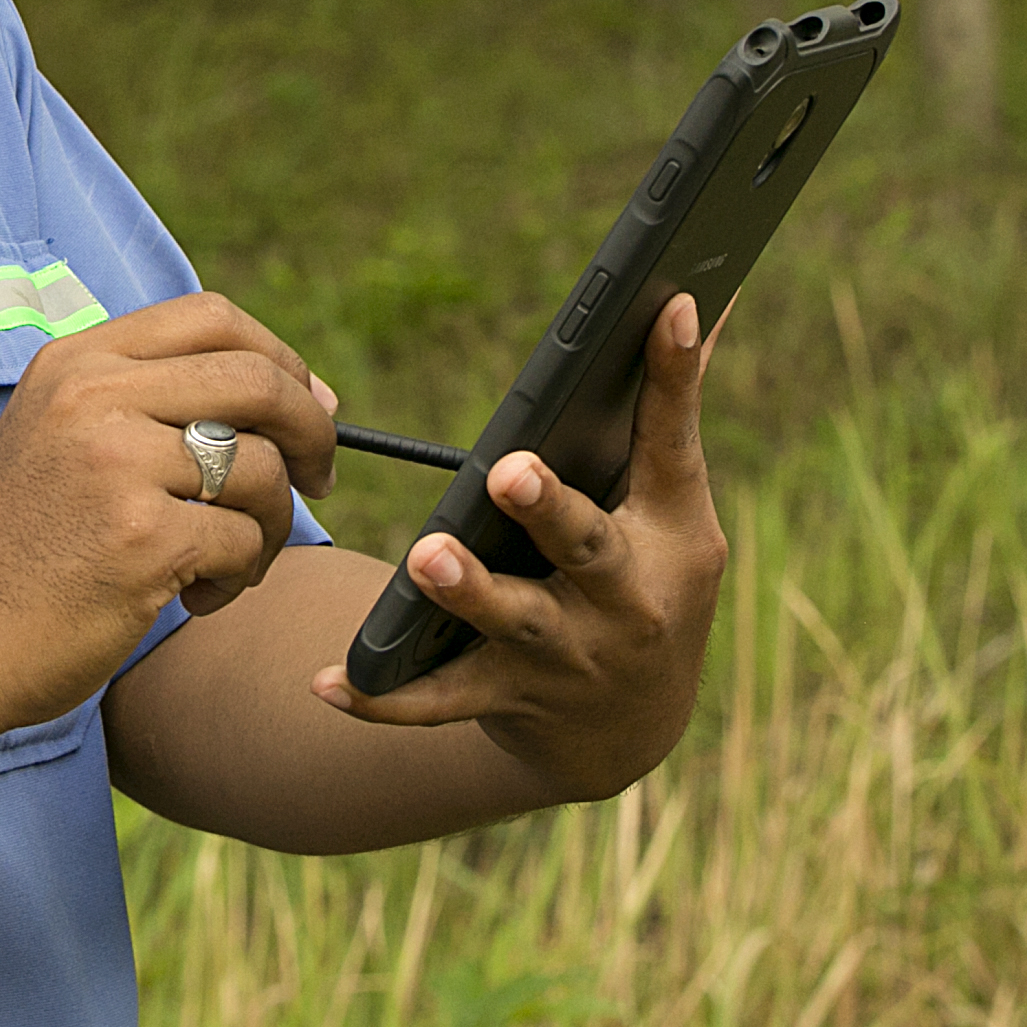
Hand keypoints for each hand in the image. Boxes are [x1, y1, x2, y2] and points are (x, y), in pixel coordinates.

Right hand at [0, 292, 341, 741]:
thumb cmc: (23, 552)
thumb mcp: (63, 439)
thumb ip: (154, 403)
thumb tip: (307, 393)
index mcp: (75, 362)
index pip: (211, 316)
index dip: (280, 356)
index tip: (309, 407)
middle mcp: (93, 397)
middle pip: (257, 378)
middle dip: (311, 432)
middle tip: (319, 481)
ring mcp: (115, 464)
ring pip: (261, 469)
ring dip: (271, 525)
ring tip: (228, 563)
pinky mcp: (140, 537)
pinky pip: (245, 541)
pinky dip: (240, 576)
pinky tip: (195, 597)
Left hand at [307, 291, 727, 800]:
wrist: (632, 732)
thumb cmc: (648, 578)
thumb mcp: (674, 509)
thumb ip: (670, 408)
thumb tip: (697, 294)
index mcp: (671, 533)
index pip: (673, 441)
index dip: (675, 375)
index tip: (670, 303)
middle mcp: (625, 599)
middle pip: (587, 546)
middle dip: (549, 510)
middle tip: (509, 471)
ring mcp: (566, 655)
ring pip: (512, 621)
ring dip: (469, 592)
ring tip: (427, 557)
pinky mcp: (506, 697)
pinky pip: (439, 699)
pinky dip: (385, 696)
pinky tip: (329, 682)